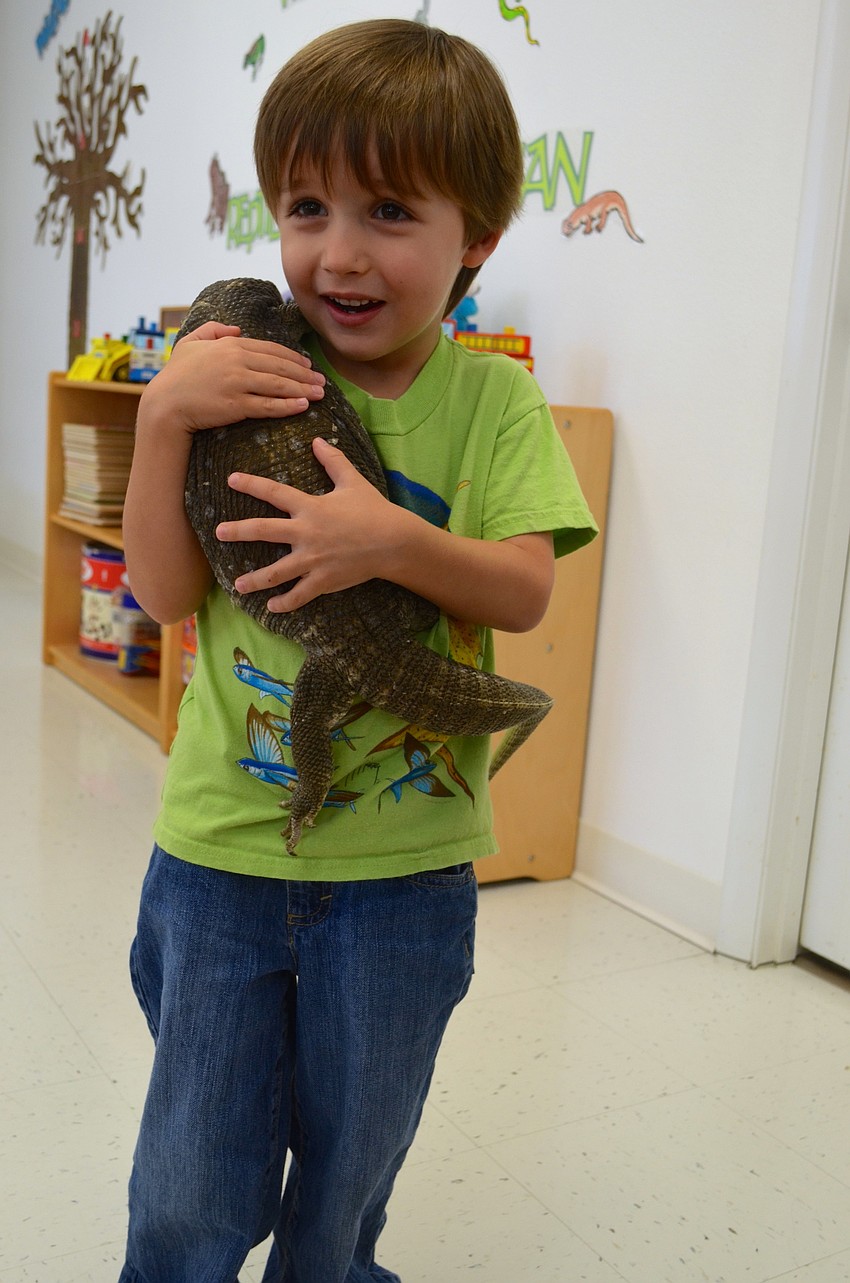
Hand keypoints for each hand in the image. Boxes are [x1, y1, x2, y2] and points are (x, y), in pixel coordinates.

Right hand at [138, 321, 325, 436]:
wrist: (165, 404)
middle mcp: (237, 361)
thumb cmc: (177, 375)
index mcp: (230, 345)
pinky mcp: (236, 406)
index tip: (308, 364)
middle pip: (280, 366)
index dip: (293, 357)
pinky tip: (303, 406)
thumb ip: (213, 330)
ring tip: (320, 393)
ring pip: (279, 385)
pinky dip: (289, 405)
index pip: (271, 349)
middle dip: (305, 374)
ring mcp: (238, 383)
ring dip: (303, 389)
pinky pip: (269, 406)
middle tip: (322, 381)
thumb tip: (236, 330)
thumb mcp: (191, 343)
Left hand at [216, 437, 408, 609]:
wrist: (394, 542)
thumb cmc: (374, 510)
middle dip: (238, 531)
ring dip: (255, 580)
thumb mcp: (353, 481)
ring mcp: (313, 559)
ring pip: (276, 572)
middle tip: (218, 533)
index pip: (275, 492)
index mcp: (310, 507)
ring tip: (237, 586)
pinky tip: (271, 607)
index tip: (231, 480)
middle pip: (264, 531)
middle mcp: (306, 533)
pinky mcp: (323, 580)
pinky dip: (285, 603)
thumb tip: (317, 440)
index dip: (252, 484)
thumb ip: (333, 461)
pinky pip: (299, 595)